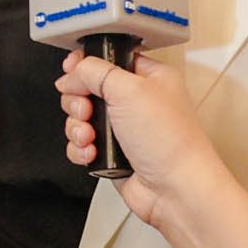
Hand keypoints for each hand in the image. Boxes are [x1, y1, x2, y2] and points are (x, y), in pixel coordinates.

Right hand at [53, 50, 229, 226]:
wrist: (175, 189)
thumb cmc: (169, 141)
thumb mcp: (129, 89)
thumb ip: (94, 71)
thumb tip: (73, 72)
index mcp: (149, 77)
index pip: (108, 59)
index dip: (86, 64)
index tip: (72, 70)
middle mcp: (136, 102)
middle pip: (87, 89)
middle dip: (78, 101)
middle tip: (86, 109)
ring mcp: (123, 129)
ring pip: (80, 118)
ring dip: (78, 128)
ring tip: (91, 136)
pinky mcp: (112, 153)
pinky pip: (81, 144)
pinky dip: (81, 149)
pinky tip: (93, 153)